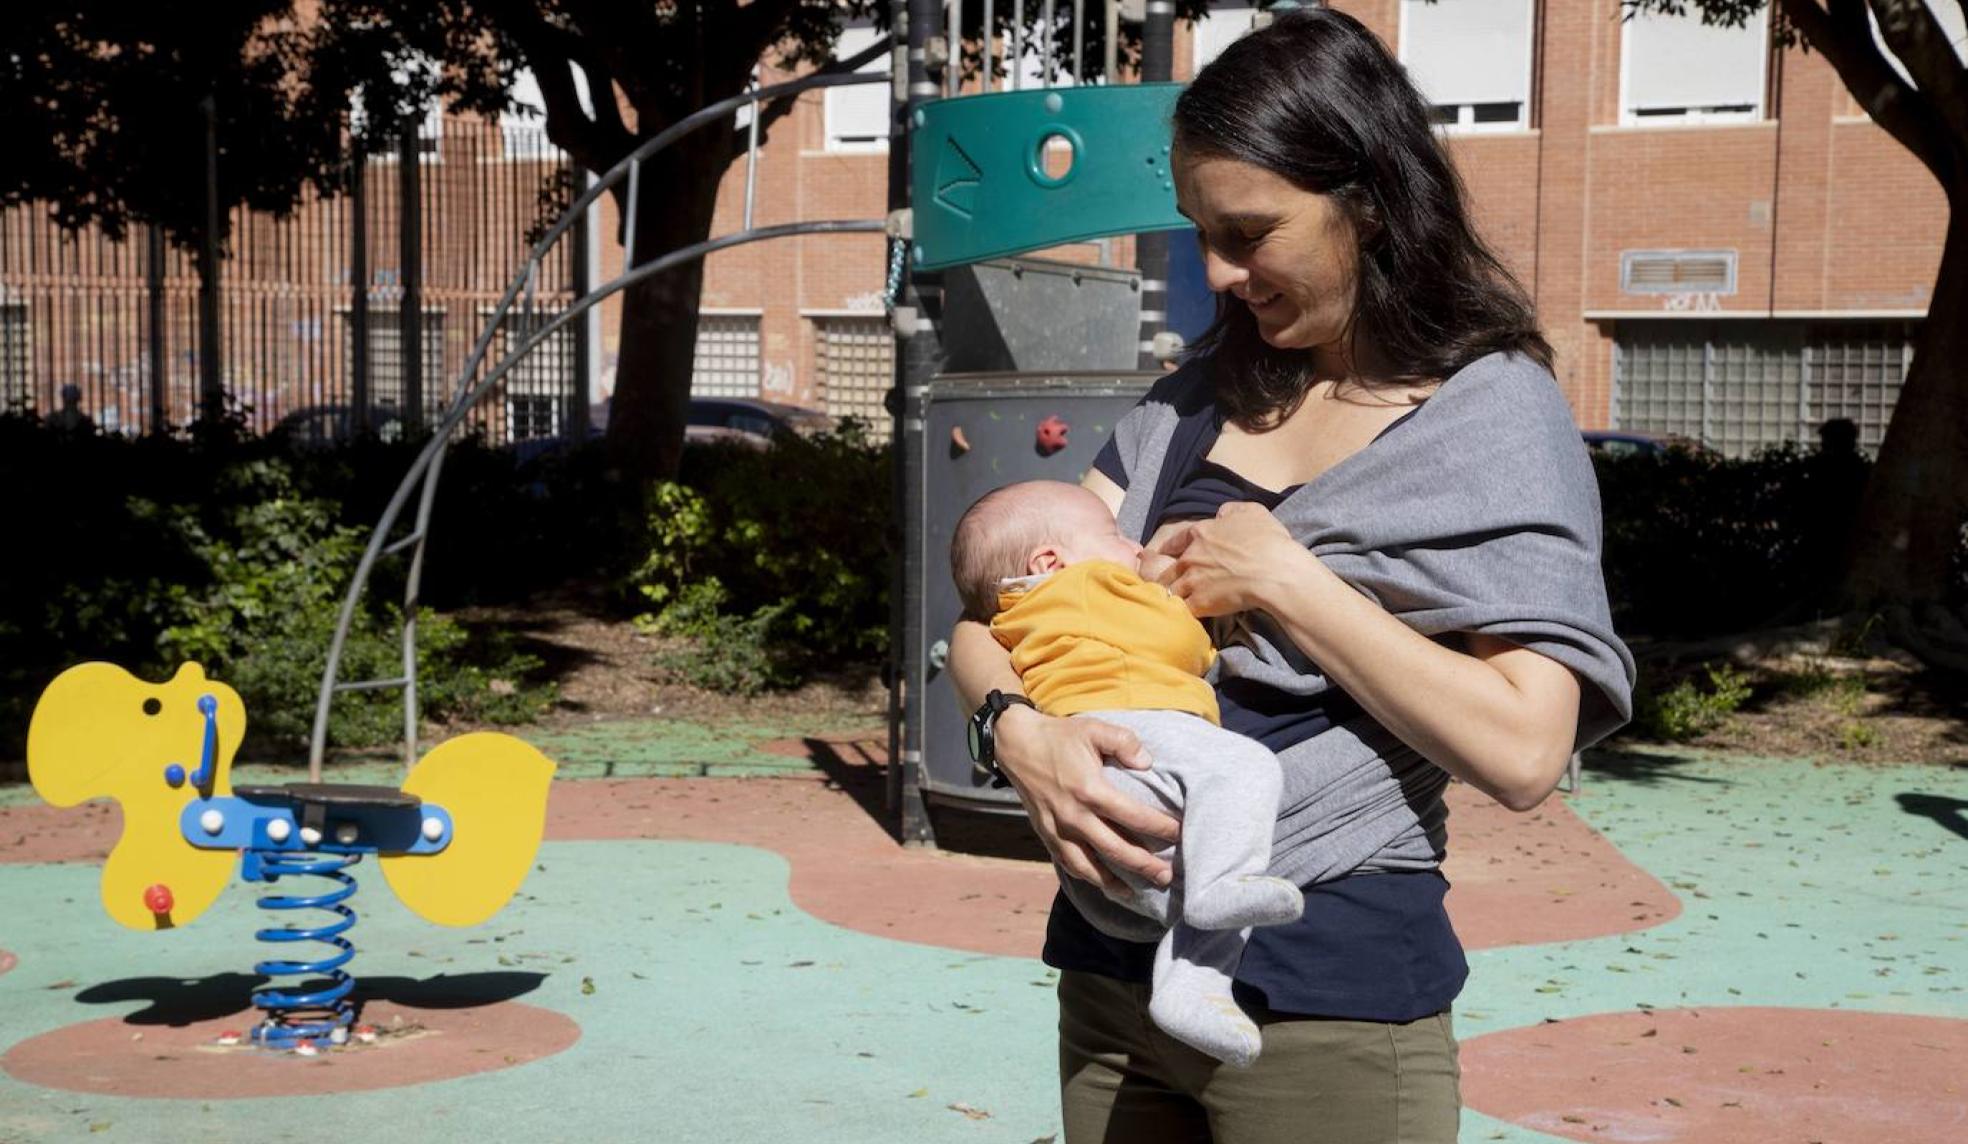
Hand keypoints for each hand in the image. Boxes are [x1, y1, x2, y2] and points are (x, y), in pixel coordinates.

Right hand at [993, 705, 1178, 894]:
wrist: (1017, 744)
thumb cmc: (1059, 736)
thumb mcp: (1094, 729)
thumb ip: (1125, 742)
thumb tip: (1148, 763)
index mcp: (1091, 791)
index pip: (1134, 817)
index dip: (1160, 828)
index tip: (1179, 834)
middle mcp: (1075, 816)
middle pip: (1117, 850)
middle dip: (1144, 866)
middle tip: (1166, 876)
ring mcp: (1058, 829)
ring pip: (1090, 867)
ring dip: (1115, 883)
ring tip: (1136, 891)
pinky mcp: (1046, 834)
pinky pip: (1068, 864)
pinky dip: (1087, 877)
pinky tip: (1102, 883)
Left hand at [1154, 502, 1312, 616]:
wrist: (1274, 572)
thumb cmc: (1268, 541)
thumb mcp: (1252, 512)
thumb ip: (1231, 511)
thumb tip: (1220, 515)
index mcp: (1201, 534)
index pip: (1175, 541)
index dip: (1170, 548)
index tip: (1164, 554)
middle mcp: (1191, 557)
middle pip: (1168, 569)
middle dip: (1166, 576)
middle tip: (1167, 583)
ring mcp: (1193, 581)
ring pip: (1170, 591)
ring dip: (1171, 596)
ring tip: (1172, 603)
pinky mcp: (1200, 603)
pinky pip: (1182, 610)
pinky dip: (1181, 613)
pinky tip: (1182, 617)